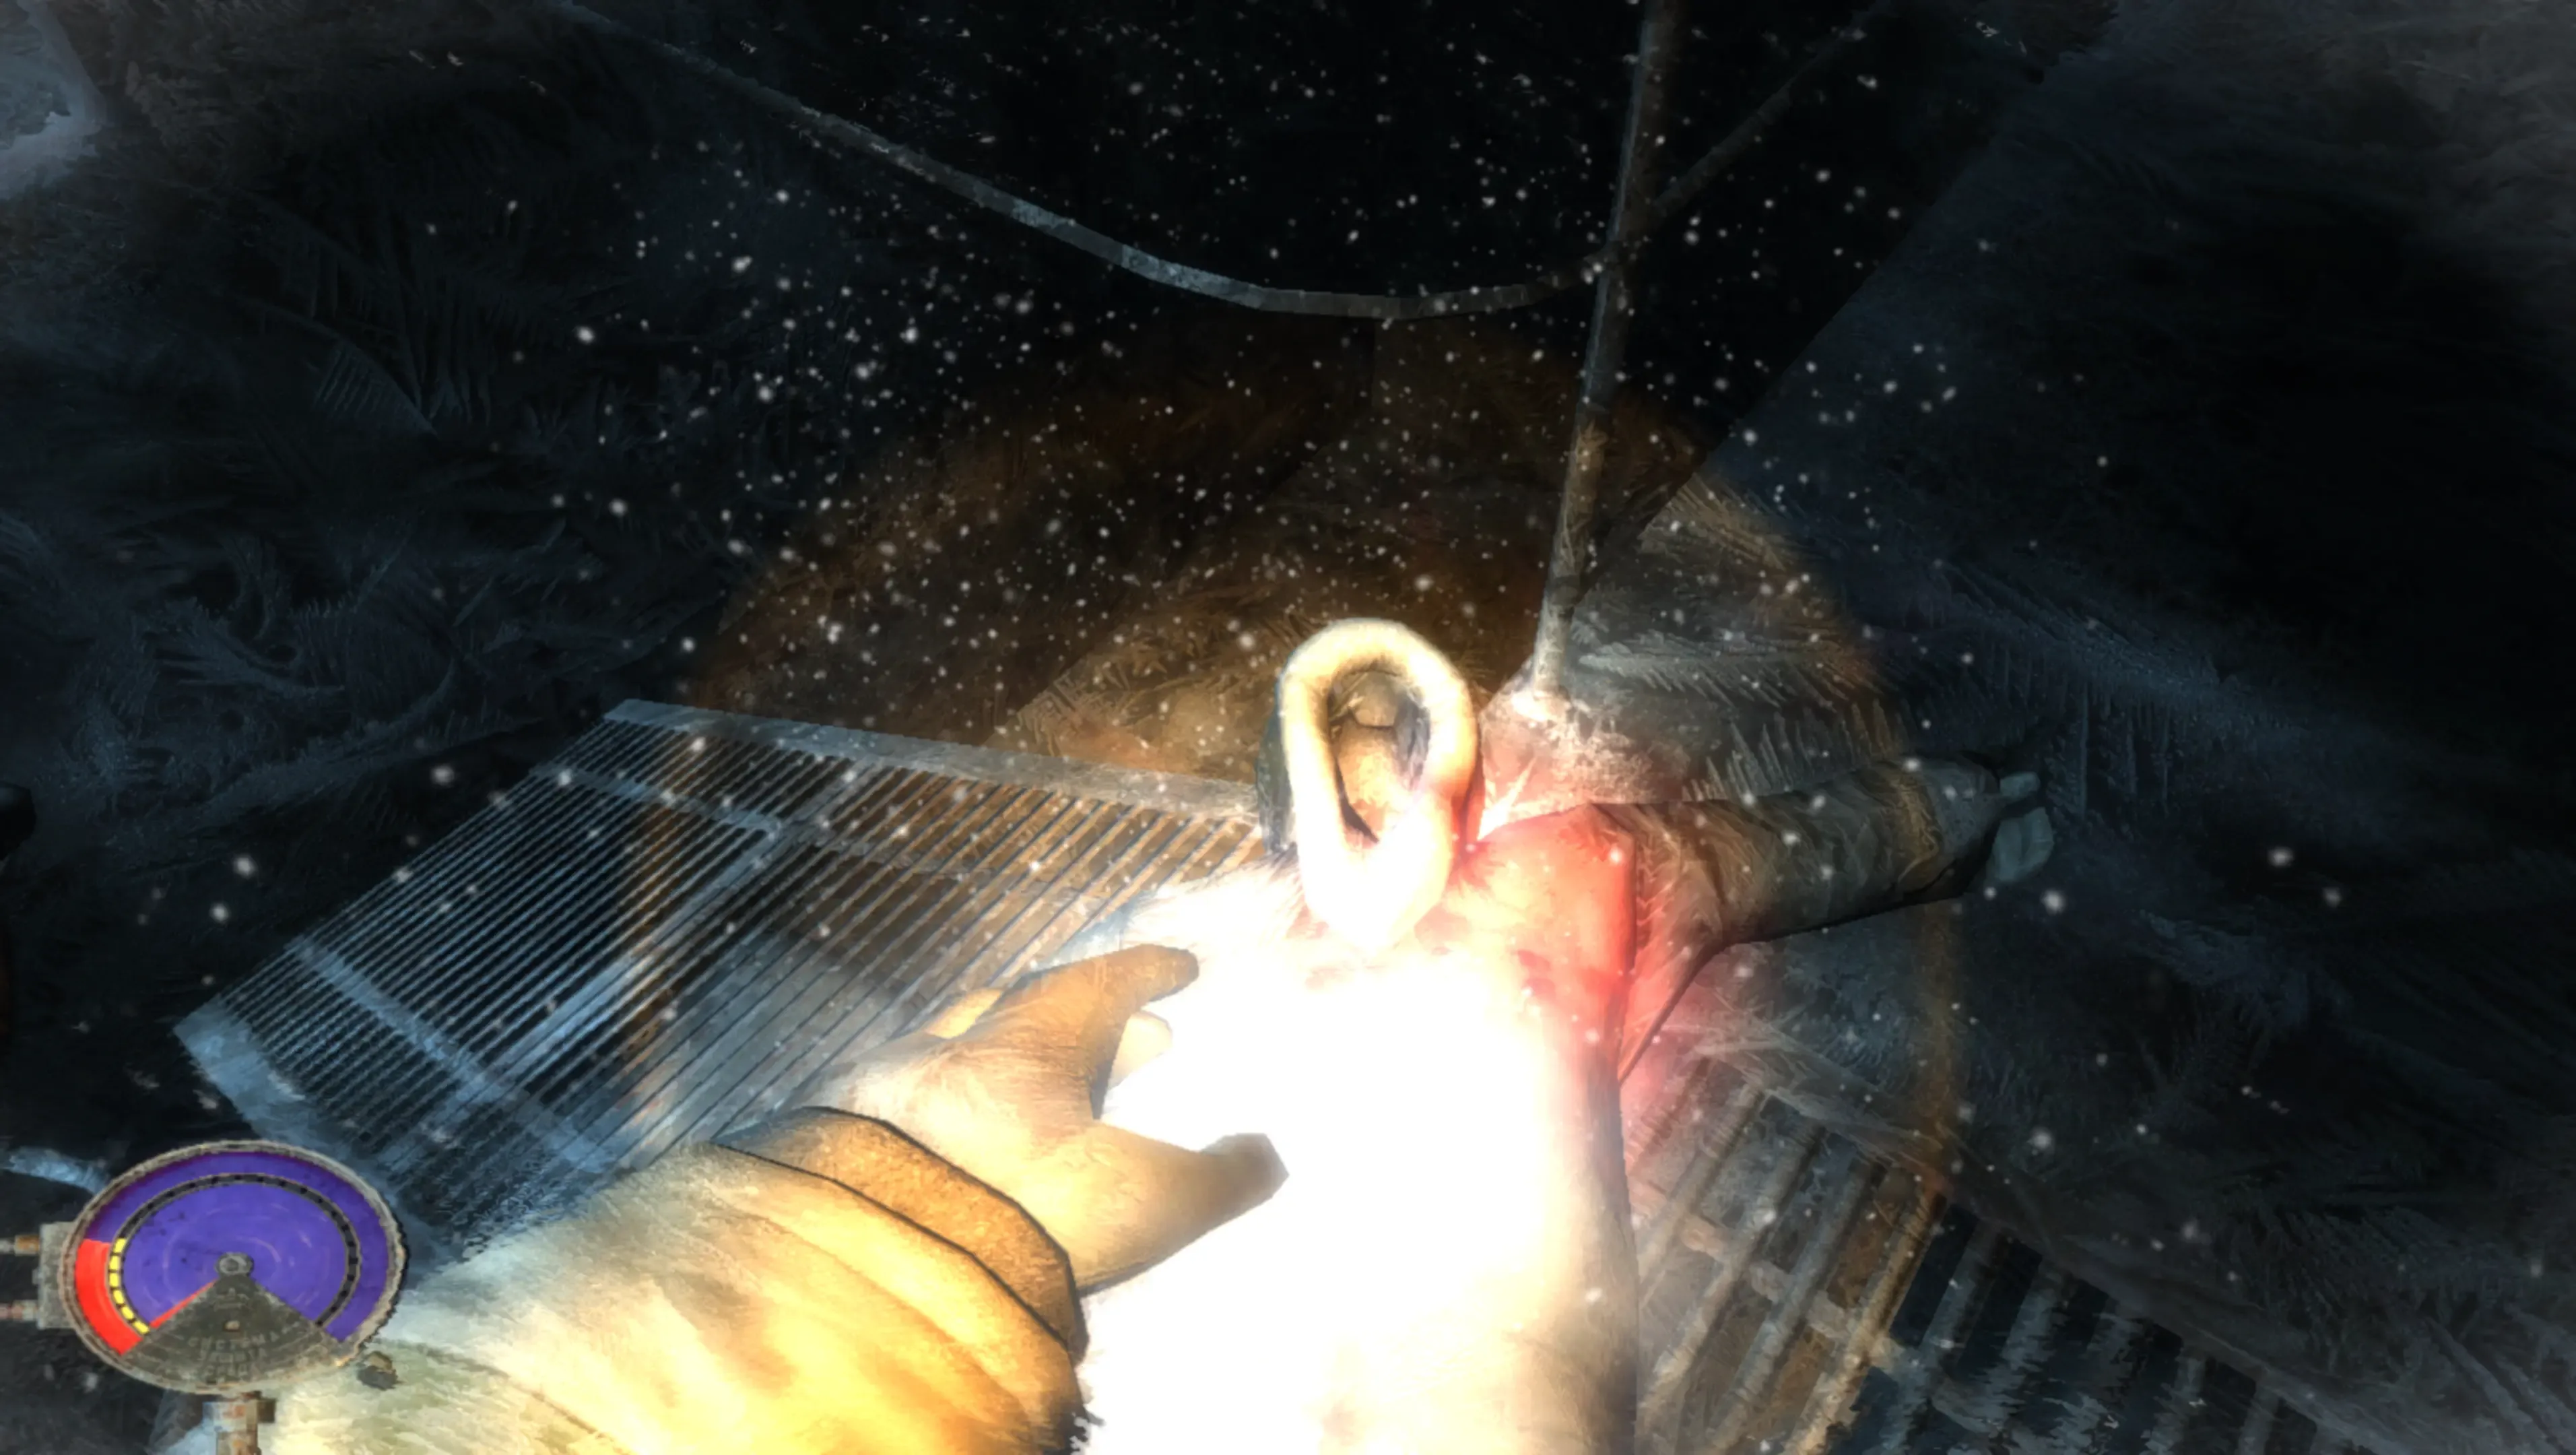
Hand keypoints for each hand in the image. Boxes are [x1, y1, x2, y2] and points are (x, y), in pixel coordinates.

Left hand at [797, 946, 1287, 1290]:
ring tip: (1042, 1092)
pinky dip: (941, 1116)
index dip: (1146, 972)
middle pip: (1020, 1009)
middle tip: (1136, 1041)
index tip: (1178, 967)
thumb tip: (1263, 1156)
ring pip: (951, 1054)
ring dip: (1004, 1064)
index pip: (1098, 983)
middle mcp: (949, 1050)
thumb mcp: (1151, 1198)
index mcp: (1027, 1040)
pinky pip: (896, 1110)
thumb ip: (1220, 1179)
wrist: (874, 1270)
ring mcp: (881, 1096)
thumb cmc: (1021, 1213)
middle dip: (1085, 1021)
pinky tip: (951, 1150)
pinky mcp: (833, 1152)